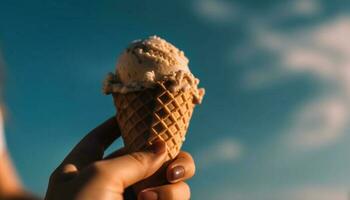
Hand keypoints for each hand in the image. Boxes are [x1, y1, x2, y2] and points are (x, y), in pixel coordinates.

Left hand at [45, 117, 194, 199]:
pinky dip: (170, 197)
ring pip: (168, 177)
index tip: (136, 109)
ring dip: (168, 182)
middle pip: (146, 155)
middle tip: (171, 161)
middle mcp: (111, 182)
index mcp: (83, 168)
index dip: (116, 122)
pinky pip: (172, 197)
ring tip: (150, 197)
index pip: (100, 137)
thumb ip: (132, 158)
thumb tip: (162, 146)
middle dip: (165, 153)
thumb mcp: (97, 177)